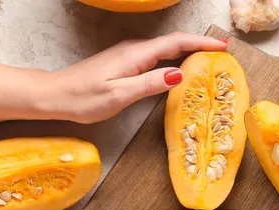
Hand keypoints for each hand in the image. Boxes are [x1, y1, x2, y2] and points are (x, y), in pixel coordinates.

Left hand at [48, 32, 226, 122]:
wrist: (56, 95)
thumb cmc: (84, 98)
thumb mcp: (119, 94)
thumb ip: (149, 83)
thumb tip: (179, 74)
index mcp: (136, 55)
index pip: (175, 43)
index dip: (200, 44)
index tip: (222, 46)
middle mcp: (135, 50)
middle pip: (173, 43)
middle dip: (199, 45)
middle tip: (222, 54)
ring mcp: (130, 56)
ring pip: (166, 50)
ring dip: (188, 52)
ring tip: (209, 60)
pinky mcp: (126, 63)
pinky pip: (157, 57)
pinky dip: (174, 59)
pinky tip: (181, 69)